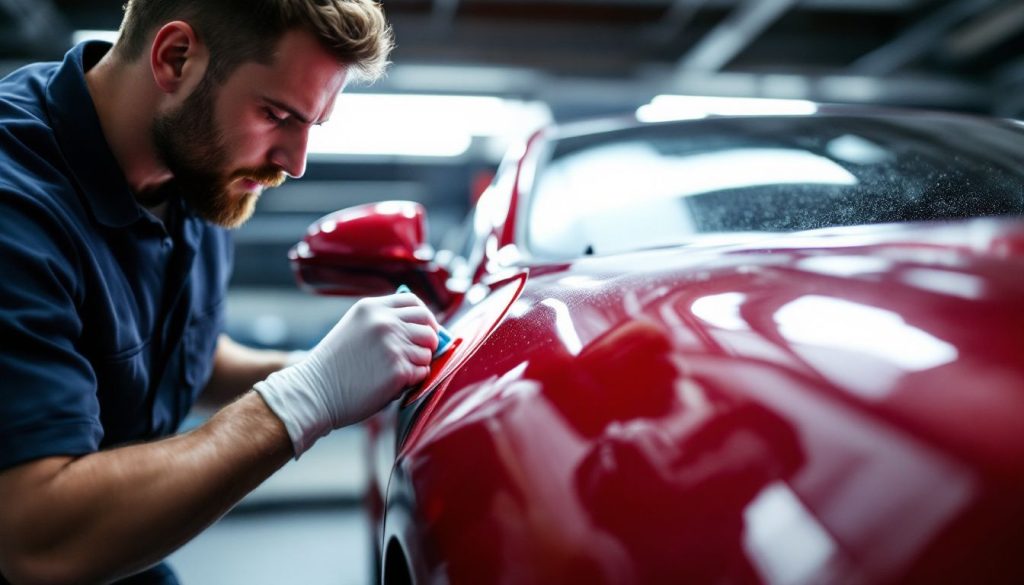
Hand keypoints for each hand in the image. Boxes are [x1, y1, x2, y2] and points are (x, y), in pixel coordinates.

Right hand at [254, 292, 437, 456]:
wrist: (314, 393)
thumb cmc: (335, 366)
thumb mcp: (355, 328)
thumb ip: (384, 322)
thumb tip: (425, 327)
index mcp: (372, 308)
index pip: (413, 302)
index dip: (424, 317)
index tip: (424, 330)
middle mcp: (384, 322)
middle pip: (428, 325)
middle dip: (426, 341)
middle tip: (414, 356)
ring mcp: (393, 345)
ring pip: (427, 351)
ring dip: (418, 364)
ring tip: (394, 372)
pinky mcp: (399, 370)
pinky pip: (422, 373)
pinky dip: (413, 380)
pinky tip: (392, 384)